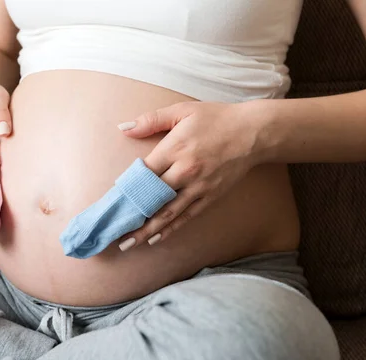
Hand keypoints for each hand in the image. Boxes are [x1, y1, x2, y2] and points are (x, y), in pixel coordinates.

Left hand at [117, 101, 262, 248]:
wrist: (254, 132)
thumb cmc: (216, 119)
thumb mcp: (182, 111)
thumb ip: (150, 120)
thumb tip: (123, 128)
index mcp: (175, 149)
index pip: (143, 173)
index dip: (127, 187)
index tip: (111, 200)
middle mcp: (185, 171)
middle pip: (152, 198)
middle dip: (132, 215)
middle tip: (113, 230)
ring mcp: (199, 187)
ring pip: (168, 213)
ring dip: (147, 229)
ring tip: (129, 243)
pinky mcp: (210, 197)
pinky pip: (186, 216)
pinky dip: (170, 229)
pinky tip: (156, 238)